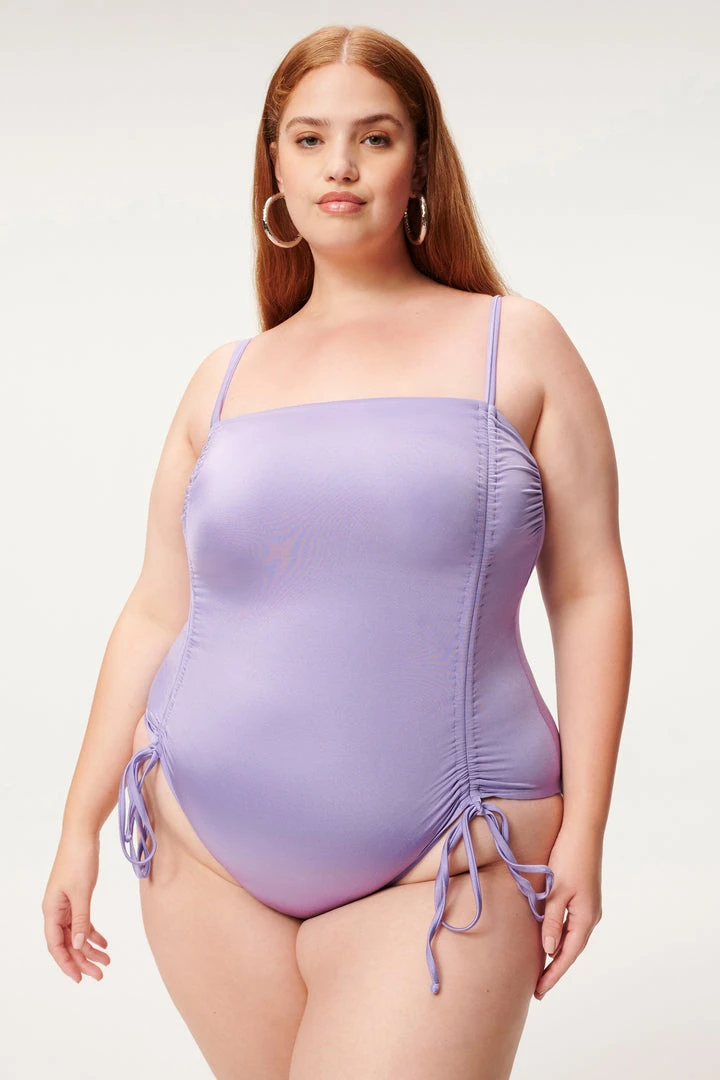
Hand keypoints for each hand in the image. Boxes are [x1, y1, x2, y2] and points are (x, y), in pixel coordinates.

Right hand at [42, 831, 110, 983]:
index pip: (56, 945)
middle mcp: (56, 910)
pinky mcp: (77, 897)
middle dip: (82, 960)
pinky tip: (104, 942)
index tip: (79, 979)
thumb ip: (81, 920)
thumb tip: (77, 945)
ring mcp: (66, 904)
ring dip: (90, 948)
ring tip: (107, 960)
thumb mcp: (82, 893)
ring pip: (76, 934)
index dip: (66, 964)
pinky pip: (83, 921)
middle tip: (101, 973)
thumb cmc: (79, 861)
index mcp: (52, 910)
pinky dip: (92, 932)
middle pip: (67, 943)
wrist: (82, 835)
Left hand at [534, 827, 602, 999]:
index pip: (568, 955)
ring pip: (570, 937)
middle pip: (571, 950)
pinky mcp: (583, 896)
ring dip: (556, 953)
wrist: (583, 830)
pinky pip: (570, 924)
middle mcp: (590, 916)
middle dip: (554, 968)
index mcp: (586, 918)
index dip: (553, 974)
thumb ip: (552, 921)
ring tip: (540, 969)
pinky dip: (559, 936)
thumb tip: (548, 950)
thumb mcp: (557, 891)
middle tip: (537, 987)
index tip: (539, 991)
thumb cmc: (569, 857)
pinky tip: (547, 939)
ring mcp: (588, 906)